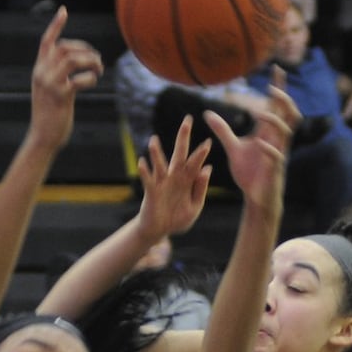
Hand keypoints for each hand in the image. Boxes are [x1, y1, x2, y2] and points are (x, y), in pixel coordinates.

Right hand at [27, 8, 101, 152]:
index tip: (64, 10)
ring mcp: (50, 84)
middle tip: (97, 60)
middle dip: (85, 49)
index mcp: (39, 70)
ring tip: (99, 69)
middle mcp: (42, 73)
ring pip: (73, 59)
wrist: (43, 137)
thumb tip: (77, 64)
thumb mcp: (50, 91)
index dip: (56, 25)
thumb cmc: (50, 115)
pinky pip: (80, 79)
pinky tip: (93, 82)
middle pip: (65, 47)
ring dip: (91, 61)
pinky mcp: (61, 96)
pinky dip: (91, 78)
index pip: (46, 42)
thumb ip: (57, 75)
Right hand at [135, 118, 211, 241]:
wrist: (160, 231)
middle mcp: (174, 177)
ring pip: (160, 165)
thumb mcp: (195, 207)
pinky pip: (148, 180)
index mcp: (187, 180)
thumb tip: (207, 169)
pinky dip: (145, 171)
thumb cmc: (177, 218)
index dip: (201, 153)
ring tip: (154, 140)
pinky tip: (142, 162)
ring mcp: (162, 183)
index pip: (195, 163)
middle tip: (187, 120)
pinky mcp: (151, 192)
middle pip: (179, 154)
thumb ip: (200, 189)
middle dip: (183, 138)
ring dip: (157, 153)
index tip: (209, 141)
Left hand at [203, 70, 296, 214]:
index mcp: (268, 132)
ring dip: (276, 121)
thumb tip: (207, 113)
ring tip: (261, 114)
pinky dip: (270, 149)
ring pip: (287, 132)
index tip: (277, 69)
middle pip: (289, 113)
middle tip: (273, 88)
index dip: (278, 88)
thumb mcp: (232, 148)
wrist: (256, 197)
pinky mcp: (274, 169)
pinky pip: (277, 156)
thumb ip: (222, 130)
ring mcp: (277, 153)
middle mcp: (276, 139)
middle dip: (284, 99)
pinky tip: (262, 145)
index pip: (276, 106)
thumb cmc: (248, 172)